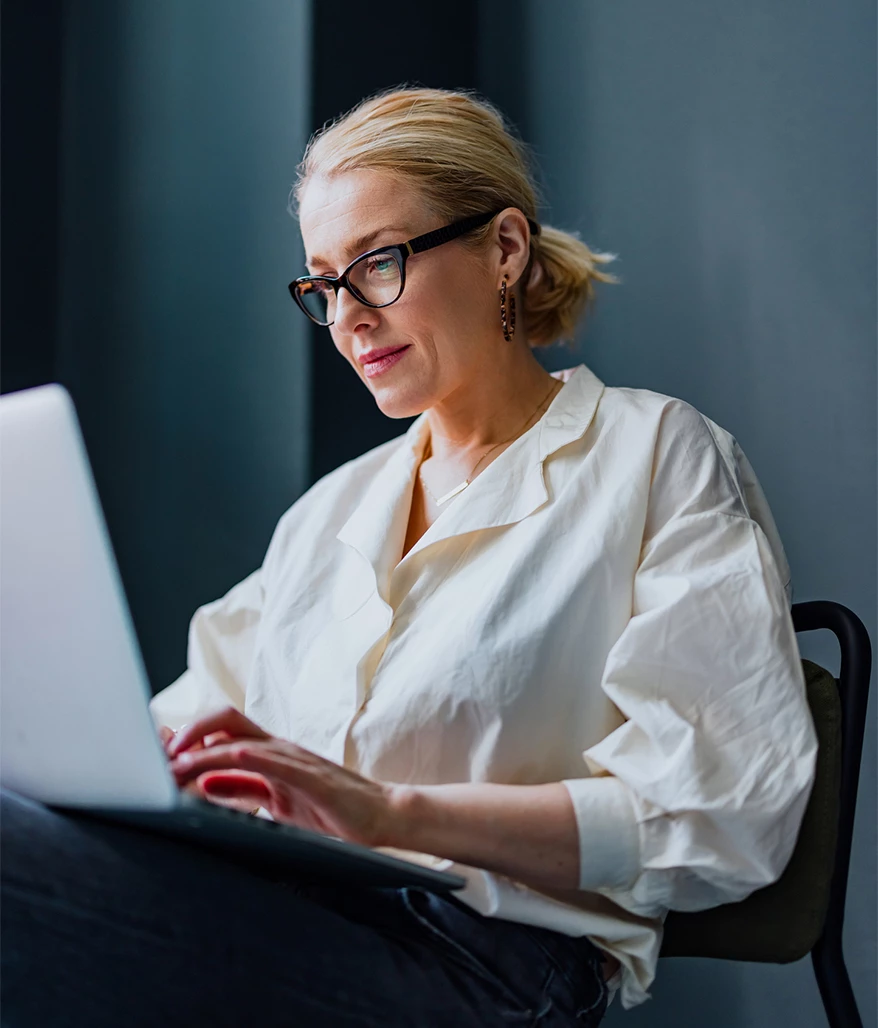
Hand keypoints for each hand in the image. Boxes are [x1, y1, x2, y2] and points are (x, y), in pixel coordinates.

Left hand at [167, 707, 397, 846]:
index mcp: (269, 754)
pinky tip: (231, 758)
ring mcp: (295, 760)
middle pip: (227, 720)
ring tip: (175, 765)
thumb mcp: (276, 802)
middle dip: (189, 732)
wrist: (381, 816)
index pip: (221, 732)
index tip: (157, 757)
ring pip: (242, 743)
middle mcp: (278, 749)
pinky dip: (252, 757)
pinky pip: (278, 763)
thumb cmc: (332, 810)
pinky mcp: (312, 777)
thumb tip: (200, 781)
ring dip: (205, 752)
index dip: (187, 738)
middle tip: (160, 757)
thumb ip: (242, 790)